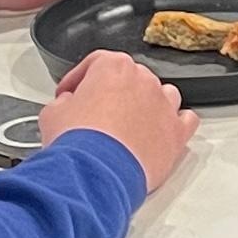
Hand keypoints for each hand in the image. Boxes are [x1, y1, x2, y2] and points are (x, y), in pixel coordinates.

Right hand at [41, 50, 190, 192]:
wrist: (97, 174)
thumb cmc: (77, 143)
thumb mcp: (52, 113)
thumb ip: (64, 101)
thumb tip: (68, 105)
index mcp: (114, 68)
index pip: (97, 62)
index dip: (80, 78)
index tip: (72, 92)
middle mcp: (144, 81)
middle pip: (131, 79)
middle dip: (113, 94)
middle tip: (96, 114)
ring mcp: (164, 106)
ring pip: (162, 95)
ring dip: (146, 106)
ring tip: (129, 125)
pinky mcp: (177, 133)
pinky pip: (185, 120)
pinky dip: (174, 124)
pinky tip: (161, 133)